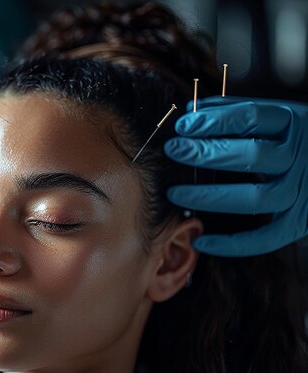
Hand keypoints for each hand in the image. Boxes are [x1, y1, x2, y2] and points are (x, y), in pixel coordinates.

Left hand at [164, 96, 307, 256]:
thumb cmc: (295, 137)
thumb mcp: (276, 115)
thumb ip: (235, 111)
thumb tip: (191, 111)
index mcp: (293, 123)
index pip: (252, 117)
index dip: (214, 121)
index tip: (183, 125)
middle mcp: (300, 156)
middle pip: (252, 155)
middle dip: (206, 153)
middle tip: (173, 151)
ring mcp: (301, 192)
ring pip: (255, 198)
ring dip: (210, 196)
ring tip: (175, 193)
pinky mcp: (300, 222)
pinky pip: (265, 238)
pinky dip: (231, 243)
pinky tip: (200, 240)